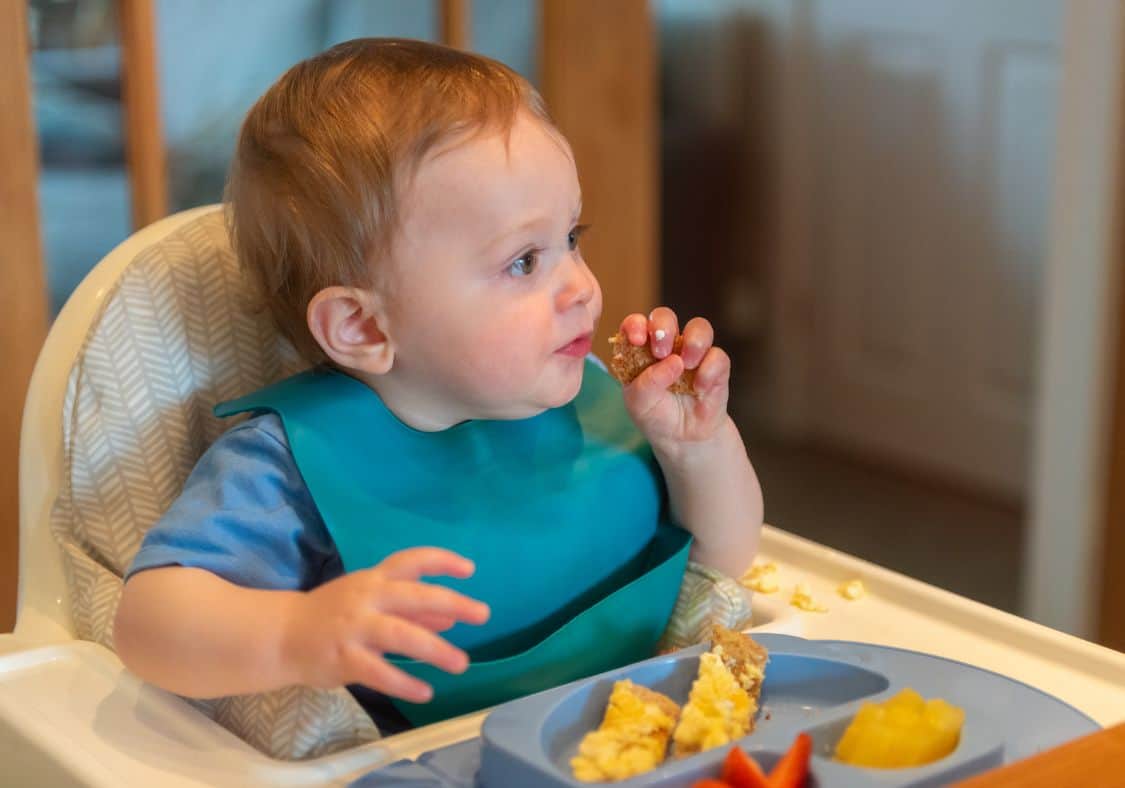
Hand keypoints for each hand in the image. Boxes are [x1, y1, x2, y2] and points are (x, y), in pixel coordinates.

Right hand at [281, 547, 489, 702]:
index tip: (470, 570)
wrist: (282, 635)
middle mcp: (366, 598)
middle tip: (483, 614)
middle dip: (453, 602)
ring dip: (434, 649)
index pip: (411, 561)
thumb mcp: (372, 602)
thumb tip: (453, 615)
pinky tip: (425, 692)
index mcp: (374, 579)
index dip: (441, 562)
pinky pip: (378, 671)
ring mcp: (354, 628)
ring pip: (400, 634)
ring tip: (461, 663)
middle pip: (414, 596)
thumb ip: (411, 608)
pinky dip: (404, 682)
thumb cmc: (333, 615)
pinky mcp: (343, 658)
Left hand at [618, 308, 730, 453]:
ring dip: (693, 342)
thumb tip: (673, 361)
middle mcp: (667, 345)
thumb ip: (647, 383)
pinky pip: (717, 355)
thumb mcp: (639, 404)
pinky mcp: (716, 366)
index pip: (636, 324)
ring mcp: (692, 353)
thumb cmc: (655, 415)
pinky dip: (709, 370)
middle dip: (664, 328)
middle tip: (661, 351)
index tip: (638, 339)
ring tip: (687, 365)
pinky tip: (699, 388)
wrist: (683, 437)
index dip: (636, 325)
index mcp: (641, 350)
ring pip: (699, 327)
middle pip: (666, 316)